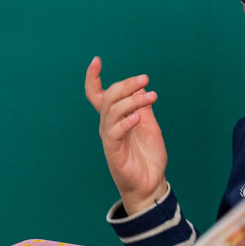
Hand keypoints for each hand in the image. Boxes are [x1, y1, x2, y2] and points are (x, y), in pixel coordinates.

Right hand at [85, 56, 168, 214]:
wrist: (151, 184)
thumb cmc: (148, 157)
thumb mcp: (150, 126)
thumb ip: (144, 108)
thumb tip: (143, 88)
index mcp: (115, 119)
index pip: (98, 95)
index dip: (93, 78)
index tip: (96, 60)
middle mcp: (108, 126)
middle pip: (108, 98)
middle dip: (125, 85)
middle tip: (144, 79)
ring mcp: (110, 139)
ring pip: (113, 112)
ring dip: (132, 101)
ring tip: (151, 96)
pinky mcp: (114, 152)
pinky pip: (115, 133)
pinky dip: (126, 122)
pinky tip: (139, 116)